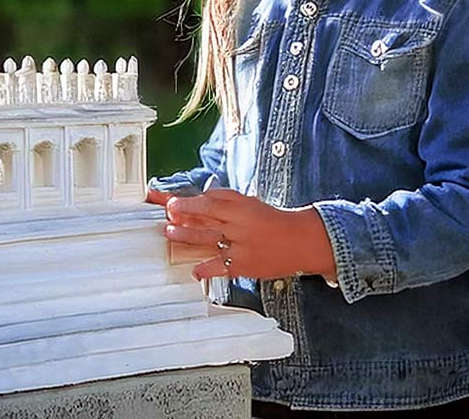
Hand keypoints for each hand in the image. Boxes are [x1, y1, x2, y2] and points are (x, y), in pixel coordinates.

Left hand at [157, 187, 335, 282]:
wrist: (300, 241)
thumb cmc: (274, 221)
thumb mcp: (250, 203)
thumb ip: (226, 200)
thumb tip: (201, 198)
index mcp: (241, 206)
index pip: (209, 201)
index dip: (188, 202)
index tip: (171, 202)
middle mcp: (239, 224)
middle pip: (206, 217)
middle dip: (183, 215)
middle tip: (168, 215)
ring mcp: (240, 246)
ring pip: (208, 239)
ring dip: (186, 236)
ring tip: (170, 233)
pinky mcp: (243, 266)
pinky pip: (220, 267)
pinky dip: (205, 269)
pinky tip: (194, 271)